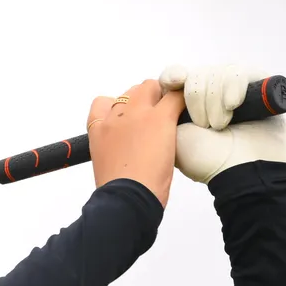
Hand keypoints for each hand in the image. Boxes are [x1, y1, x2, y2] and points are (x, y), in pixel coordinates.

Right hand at [88, 79, 186, 207]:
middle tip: (156, 120)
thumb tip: (127, 149)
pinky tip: (187, 110)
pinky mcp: (160, 118)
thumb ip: (114, 148)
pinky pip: (175, 96)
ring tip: (171, 117)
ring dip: (162, 97)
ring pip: (151, 87)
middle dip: (145, 100)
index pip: (103, 103)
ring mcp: (137, 115)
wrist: (126, 199)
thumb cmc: (118, 191)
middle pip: (131, 91)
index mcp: (98, 131)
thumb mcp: (105, 165)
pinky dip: (183, 99)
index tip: (129, 119)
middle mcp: (115, 117)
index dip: (119, 106)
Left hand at [159, 63, 285, 182]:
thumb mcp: (172, 132)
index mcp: (185, 107)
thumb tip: (169, 81)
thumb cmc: (202, 159)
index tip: (174, 81)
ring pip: (218, 73)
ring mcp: (234, 94)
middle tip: (201, 124)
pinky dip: (234, 86)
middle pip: (197, 74)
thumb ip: (164, 105)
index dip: (173, 76)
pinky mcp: (258, 91)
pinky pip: (241, 74)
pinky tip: (231, 105)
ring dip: (214, 99)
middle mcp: (209, 97)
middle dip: (195, 95)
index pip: (175, 77)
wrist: (238, 173)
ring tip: (218, 126)